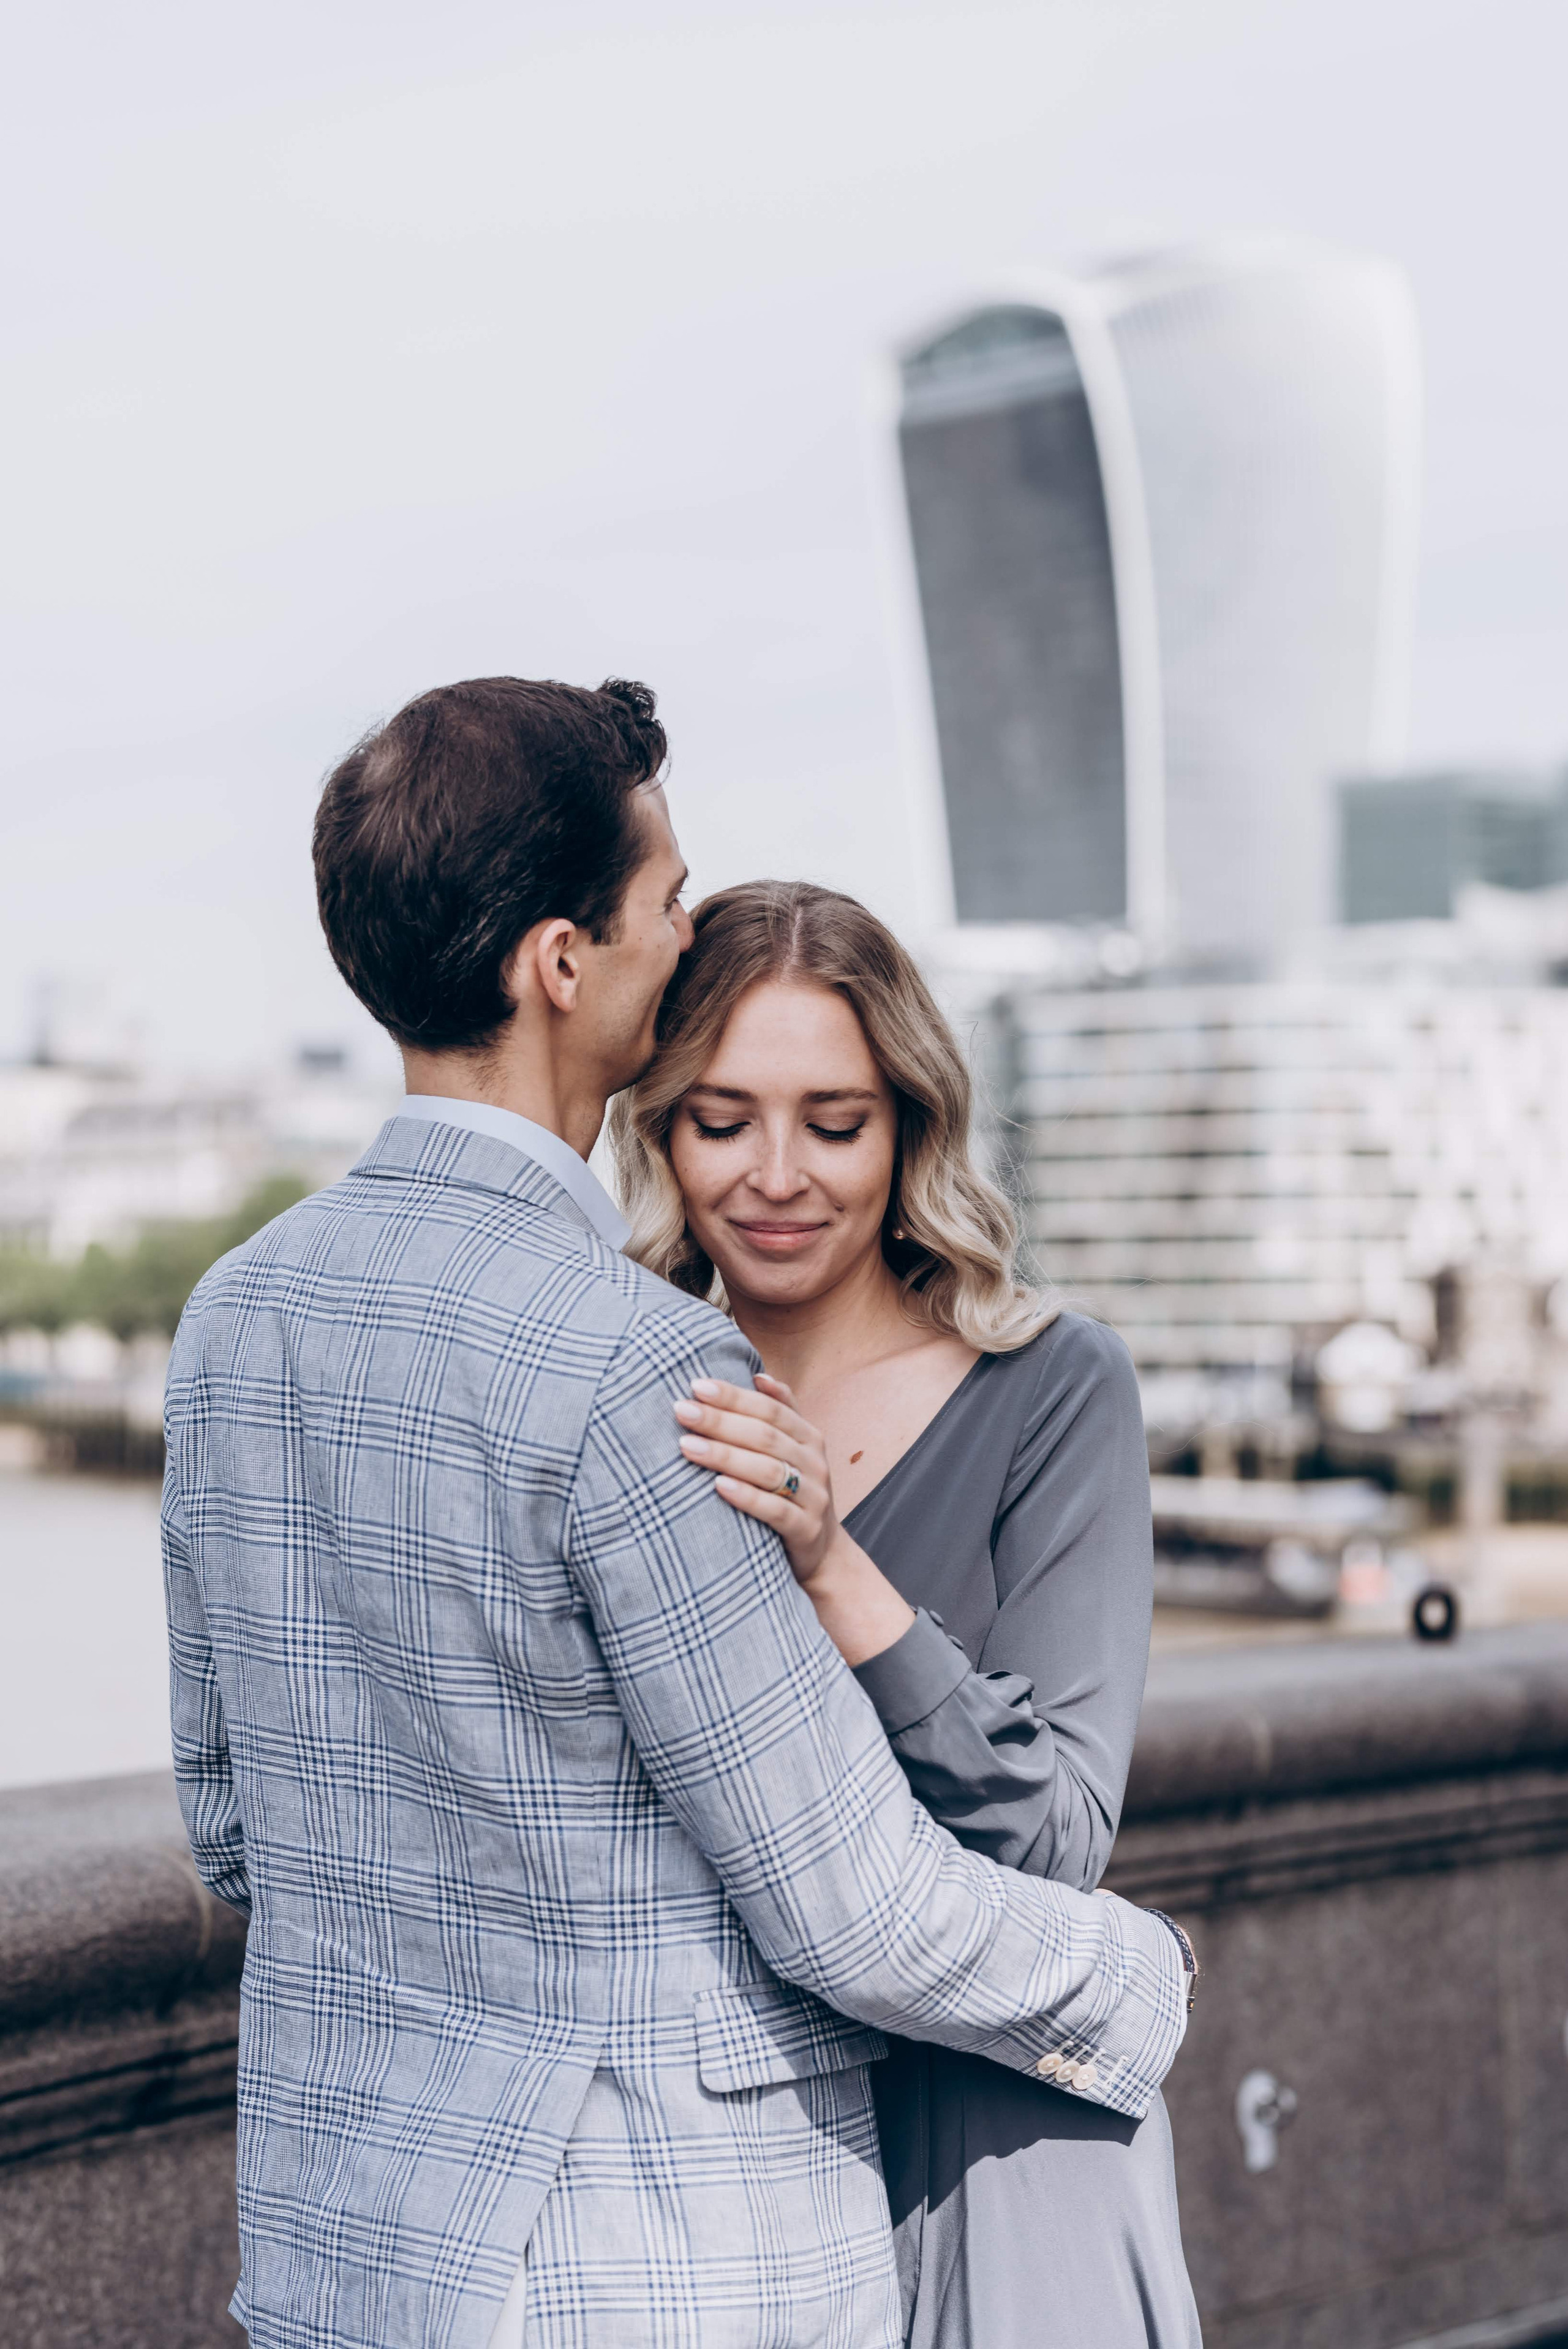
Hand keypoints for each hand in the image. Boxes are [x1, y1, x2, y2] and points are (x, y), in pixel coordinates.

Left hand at [674, 1374, 915, 1665]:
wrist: (823, 1554)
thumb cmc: (793, 1494)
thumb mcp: (793, 1453)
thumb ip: (780, 1415)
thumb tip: (759, 1377)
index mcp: (808, 1436)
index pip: (769, 1408)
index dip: (734, 1396)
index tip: (696, 1386)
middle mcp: (814, 1462)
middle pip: (765, 1435)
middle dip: (720, 1421)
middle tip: (681, 1411)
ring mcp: (813, 1496)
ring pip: (769, 1470)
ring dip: (726, 1456)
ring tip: (687, 1446)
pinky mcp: (806, 1529)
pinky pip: (776, 1511)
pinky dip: (747, 1497)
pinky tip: (719, 1486)